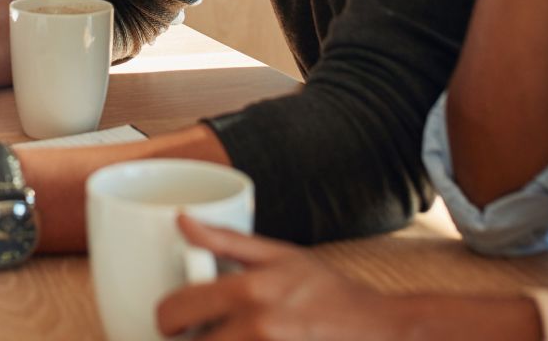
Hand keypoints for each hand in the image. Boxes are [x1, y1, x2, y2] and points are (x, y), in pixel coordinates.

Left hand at [156, 216, 393, 340]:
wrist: (381, 328)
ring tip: (221, 338)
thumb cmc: (328, 290)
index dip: (166, 319)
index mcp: (249, 290)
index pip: (179, 308)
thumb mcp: (280, 254)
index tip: (171, 322)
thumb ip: (226, 240)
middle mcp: (256, 326)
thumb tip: (181, 219)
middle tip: (192, 337)